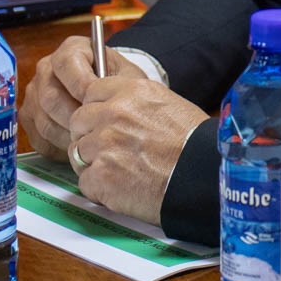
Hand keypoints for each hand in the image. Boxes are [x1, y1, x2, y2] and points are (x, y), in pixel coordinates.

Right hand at [20, 35, 145, 159]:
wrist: (110, 97)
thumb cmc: (120, 85)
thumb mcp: (127, 78)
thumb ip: (116, 85)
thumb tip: (102, 103)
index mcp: (72, 49)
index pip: (66, 63)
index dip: (81, 85)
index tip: (98, 102)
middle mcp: (46, 69)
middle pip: (50, 97)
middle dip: (76, 117)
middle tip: (96, 128)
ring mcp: (34, 95)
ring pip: (44, 122)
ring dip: (69, 135)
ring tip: (91, 139)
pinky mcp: (29, 119)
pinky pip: (40, 139)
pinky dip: (60, 148)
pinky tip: (80, 146)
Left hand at [68, 74, 208, 223]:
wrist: (203, 177)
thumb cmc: (194, 144)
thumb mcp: (169, 104)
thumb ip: (135, 102)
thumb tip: (116, 106)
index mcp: (132, 92)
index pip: (91, 92)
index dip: (97, 109)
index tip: (105, 122)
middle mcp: (113, 113)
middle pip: (78, 120)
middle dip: (89, 135)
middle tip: (110, 150)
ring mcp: (103, 145)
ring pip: (77, 151)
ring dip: (93, 162)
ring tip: (120, 171)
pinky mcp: (99, 176)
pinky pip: (84, 181)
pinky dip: (98, 188)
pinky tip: (121, 188)